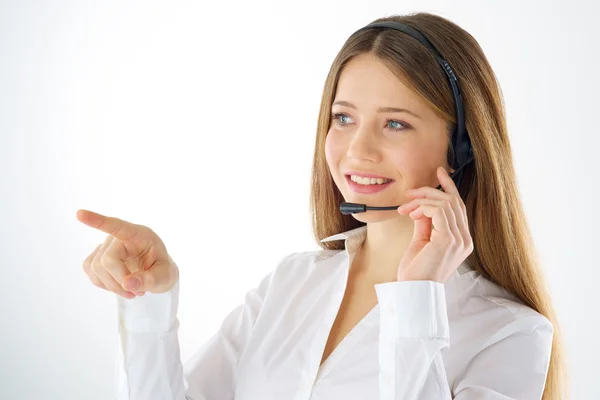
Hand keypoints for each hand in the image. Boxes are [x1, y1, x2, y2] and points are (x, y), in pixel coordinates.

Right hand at [77, 209, 178, 298]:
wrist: (156, 273)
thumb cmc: (162, 270)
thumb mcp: (165, 276)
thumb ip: (150, 279)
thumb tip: (127, 284)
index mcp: (139, 234)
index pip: (117, 226)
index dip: (98, 221)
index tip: (80, 213)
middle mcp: (119, 237)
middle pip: (107, 259)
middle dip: (119, 281)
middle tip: (137, 292)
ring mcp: (106, 245)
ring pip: (96, 268)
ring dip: (112, 286)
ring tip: (131, 291)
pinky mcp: (97, 256)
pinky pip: (90, 271)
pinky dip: (103, 284)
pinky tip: (117, 286)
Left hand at [395, 167, 473, 282]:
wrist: (412, 290)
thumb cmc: (415, 272)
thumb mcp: (421, 242)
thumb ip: (425, 224)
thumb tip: (422, 208)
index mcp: (461, 240)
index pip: (458, 207)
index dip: (449, 187)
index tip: (439, 172)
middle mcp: (465, 239)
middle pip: (453, 201)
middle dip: (429, 192)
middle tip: (410, 194)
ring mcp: (459, 239)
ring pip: (446, 203)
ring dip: (422, 200)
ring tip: (406, 209)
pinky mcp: (449, 239)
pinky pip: (439, 210)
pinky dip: (424, 207)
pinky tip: (412, 214)